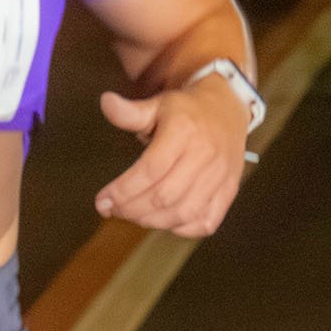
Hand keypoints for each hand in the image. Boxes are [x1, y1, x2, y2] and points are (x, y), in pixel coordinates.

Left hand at [94, 76, 250, 236]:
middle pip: (163, 196)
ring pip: (182, 213)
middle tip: (113, 210)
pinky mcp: (228, 192)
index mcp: (184, 131)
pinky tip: (162, 219)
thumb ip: (129, 112)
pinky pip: (204, 222)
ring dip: (151, 221)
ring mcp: (220, 176)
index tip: (101, 201)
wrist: (226, 111)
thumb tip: (106, 102)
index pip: (150, 170)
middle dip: (131, 209)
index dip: (122, 191)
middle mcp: (205, 155)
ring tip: (132, 214)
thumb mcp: (156, 105)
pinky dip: (180, 228)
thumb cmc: (184, 111)